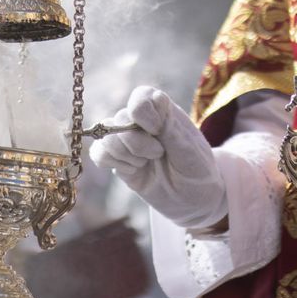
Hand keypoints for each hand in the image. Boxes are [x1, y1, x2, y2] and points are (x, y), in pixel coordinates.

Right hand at [87, 86, 226, 230]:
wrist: (193, 200)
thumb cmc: (198, 171)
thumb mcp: (191, 151)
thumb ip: (168, 129)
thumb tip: (141, 110)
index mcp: (164, 111)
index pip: (141, 97)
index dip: (143, 114)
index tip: (158, 132)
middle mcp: (143, 122)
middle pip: (120, 118)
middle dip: (136, 142)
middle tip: (157, 154)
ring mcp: (128, 141)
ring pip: (106, 136)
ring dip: (124, 154)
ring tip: (144, 163)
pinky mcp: (118, 159)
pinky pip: (98, 153)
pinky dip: (110, 162)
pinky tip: (131, 169)